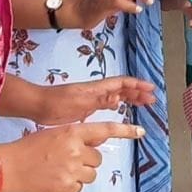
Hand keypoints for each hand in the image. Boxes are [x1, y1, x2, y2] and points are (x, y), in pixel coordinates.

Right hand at [1, 122, 144, 191]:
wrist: (9, 167)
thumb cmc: (30, 148)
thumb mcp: (56, 133)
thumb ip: (78, 136)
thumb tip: (96, 141)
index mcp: (72, 131)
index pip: (105, 129)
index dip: (125, 130)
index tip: (140, 131)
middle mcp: (76, 149)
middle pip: (97, 158)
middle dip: (87, 160)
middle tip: (68, 159)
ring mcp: (72, 169)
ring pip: (91, 174)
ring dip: (81, 173)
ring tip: (61, 170)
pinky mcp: (67, 187)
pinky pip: (80, 187)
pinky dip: (71, 185)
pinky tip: (56, 179)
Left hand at [32, 76, 155, 125]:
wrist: (38, 105)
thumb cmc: (56, 103)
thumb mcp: (79, 103)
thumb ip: (98, 101)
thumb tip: (118, 100)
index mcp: (97, 88)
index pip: (122, 83)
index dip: (137, 85)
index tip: (151, 89)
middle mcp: (97, 91)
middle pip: (122, 88)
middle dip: (138, 92)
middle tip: (152, 99)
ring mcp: (91, 98)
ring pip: (116, 95)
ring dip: (129, 97)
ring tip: (142, 102)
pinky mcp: (85, 106)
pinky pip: (106, 102)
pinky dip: (117, 103)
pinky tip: (120, 107)